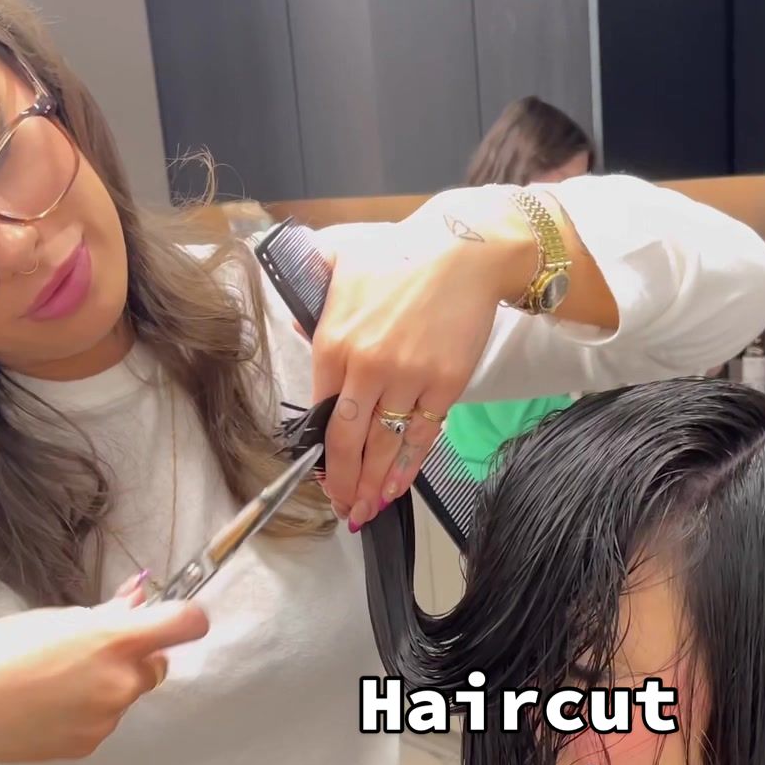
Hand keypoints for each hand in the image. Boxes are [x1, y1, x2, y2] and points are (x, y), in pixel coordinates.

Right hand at [0, 591, 208, 762]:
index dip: (185, 620)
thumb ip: (107, 613)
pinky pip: (103, 721)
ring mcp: (109, 717)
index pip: (186, 625)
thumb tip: (140, 599)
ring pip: (126, 695)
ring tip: (56, 683)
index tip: (175, 620)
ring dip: (106, 686)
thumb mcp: (54, 619)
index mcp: (115, 640)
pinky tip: (50, 707)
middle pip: (156, 665)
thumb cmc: (0, 652)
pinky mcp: (91, 744)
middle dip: (133, 658)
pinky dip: (87, 712)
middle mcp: (122, 681)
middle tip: (89, 653)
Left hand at [311, 189, 537, 528]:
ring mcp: (408, 378)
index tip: (319, 473)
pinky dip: (406, 469)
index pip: (320, 410)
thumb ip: (316, 304)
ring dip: (370, 486)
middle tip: (340, 507)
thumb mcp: (342, 267)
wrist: (464, 252)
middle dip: (341, 482)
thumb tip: (301, 332)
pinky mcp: (444, 385)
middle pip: (347, 440)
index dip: (319, 449)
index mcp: (334, 339)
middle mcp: (367, 364)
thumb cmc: (403, 257)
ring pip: (382, 446)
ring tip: (363, 512)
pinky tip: (394, 490)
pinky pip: (420, 437)